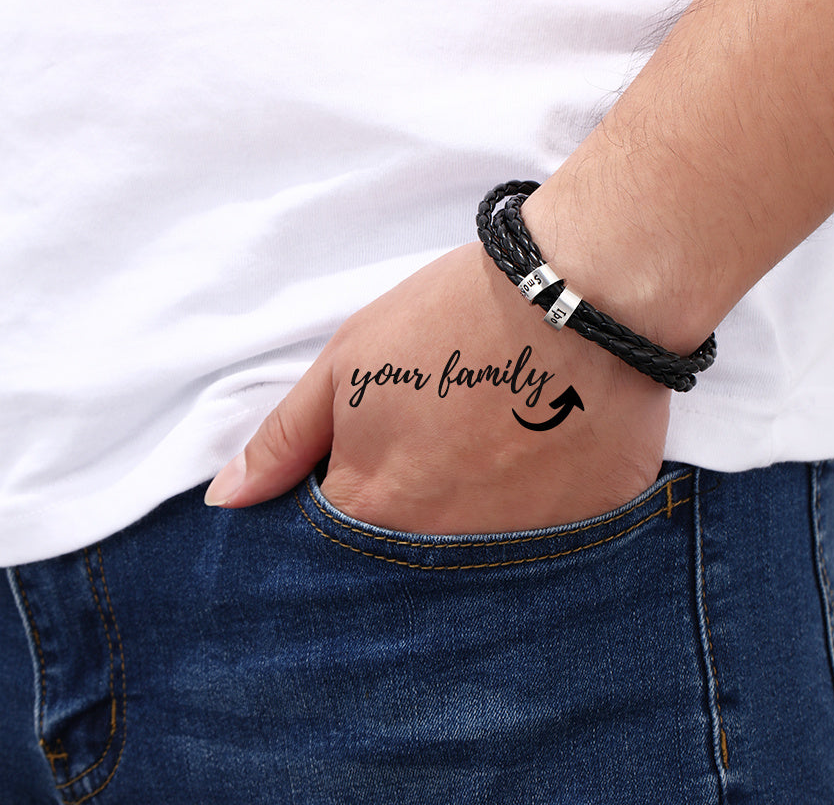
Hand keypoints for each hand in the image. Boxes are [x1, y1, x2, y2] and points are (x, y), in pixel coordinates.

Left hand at [204, 242, 669, 533]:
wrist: (575, 295)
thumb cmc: (452, 318)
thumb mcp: (349, 363)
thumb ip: (286, 439)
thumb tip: (227, 502)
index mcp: (375, 509)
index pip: (338, 543)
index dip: (356, 498)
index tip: (383, 459)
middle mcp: (444, 551)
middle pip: (413, 559)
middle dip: (418, 513)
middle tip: (448, 450)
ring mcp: (521, 549)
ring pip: (483, 557)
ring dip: (482, 515)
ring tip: (499, 450)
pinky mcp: (585, 533)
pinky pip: (554, 545)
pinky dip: (544, 512)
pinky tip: (549, 460)